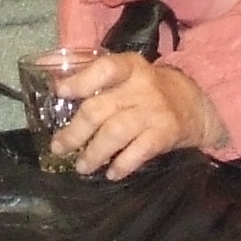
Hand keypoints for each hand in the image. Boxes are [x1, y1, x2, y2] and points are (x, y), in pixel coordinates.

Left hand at [47, 53, 225, 178]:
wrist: (196, 105)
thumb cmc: (149, 90)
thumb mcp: (126, 75)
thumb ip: (93, 76)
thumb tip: (45, 71)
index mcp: (129, 67)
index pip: (103, 69)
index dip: (79, 81)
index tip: (60, 92)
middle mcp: (141, 87)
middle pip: (99, 109)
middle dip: (75, 132)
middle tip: (59, 147)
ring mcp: (154, 111)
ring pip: (114, 133)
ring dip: (93, 153)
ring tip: (81, 166)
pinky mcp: (165, 134)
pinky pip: (138, 152)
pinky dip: (121, 165)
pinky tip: (110, 173)